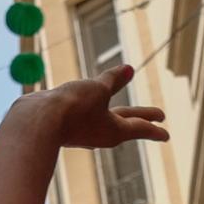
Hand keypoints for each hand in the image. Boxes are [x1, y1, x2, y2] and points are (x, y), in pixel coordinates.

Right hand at [37, 67, 167, 150]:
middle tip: (159, 119)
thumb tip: (129, 69)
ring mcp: (85, 132)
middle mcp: (102, 134)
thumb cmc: (72, 107)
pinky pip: (88, 117)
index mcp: (116, 130)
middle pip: (127, 123)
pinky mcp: (69, 126)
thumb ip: (112, 81)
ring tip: (123, 113)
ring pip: (106, 120)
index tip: (166, 133)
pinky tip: (88, 111)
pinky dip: (95, 112)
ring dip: (118, 116)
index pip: (140, 128)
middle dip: (142, 119)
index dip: (154, 126)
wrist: (38, 122)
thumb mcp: (97, 89)